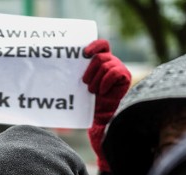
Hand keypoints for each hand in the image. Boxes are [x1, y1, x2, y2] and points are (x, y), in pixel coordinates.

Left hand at [83, 40, 130, 171]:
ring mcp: (119, 69)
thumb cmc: (88, 102)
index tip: (84, 53)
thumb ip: (79, 72)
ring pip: (106, 64)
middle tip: (85, 84)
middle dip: (90, 70)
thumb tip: (60, 63)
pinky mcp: (125, 77)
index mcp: (101, 61)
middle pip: (101, 56)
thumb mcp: (81, 85)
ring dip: (96, 79)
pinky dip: (105, 82)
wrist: (100, 118)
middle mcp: (112, 63)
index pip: (102, 45)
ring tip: (93, 91)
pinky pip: (114, 73)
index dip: (94, 45)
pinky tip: (102, 91)